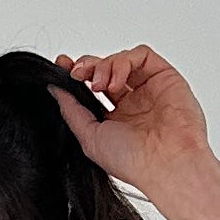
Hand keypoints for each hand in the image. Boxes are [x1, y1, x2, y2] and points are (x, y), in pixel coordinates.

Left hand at [50, 47, 213, 196]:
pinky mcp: (164, 77)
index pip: (93, 88)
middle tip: (77, 73)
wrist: (165, 164)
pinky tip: (116, 80)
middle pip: (105, 70)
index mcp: (116, 119)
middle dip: (87, 66)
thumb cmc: (133, 161)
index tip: (62, 67)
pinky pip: (141, 55)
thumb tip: (54, 88)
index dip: (78, 74)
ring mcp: (149, 88)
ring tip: (100, 85)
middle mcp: (133, 102)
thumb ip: (72, 111)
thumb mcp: (90, 138)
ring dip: (104, 65)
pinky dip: (124, 61)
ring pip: (121, 60)